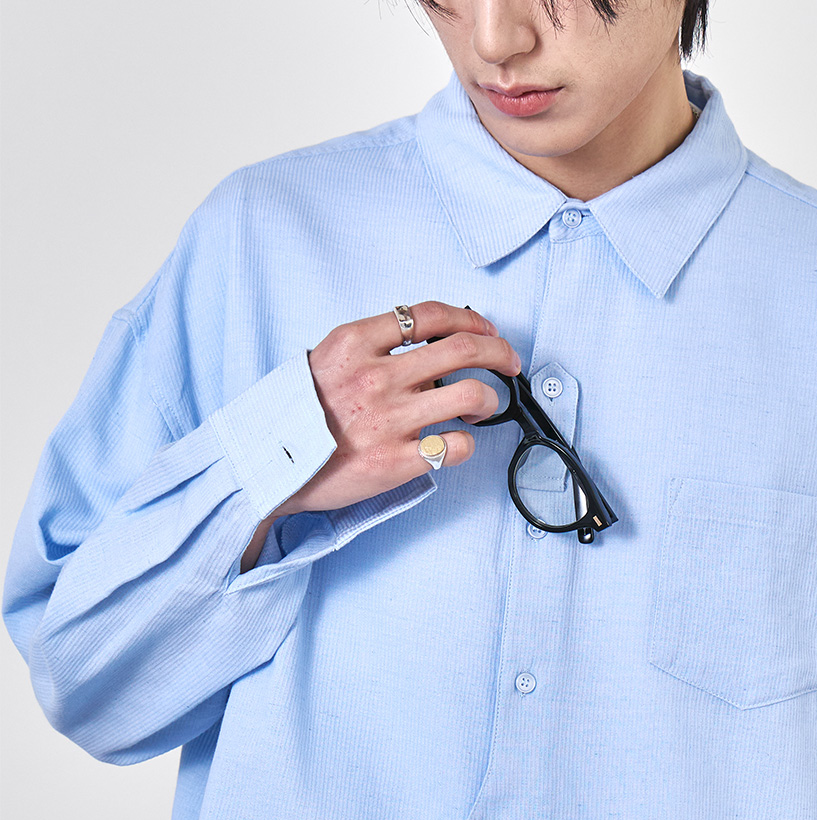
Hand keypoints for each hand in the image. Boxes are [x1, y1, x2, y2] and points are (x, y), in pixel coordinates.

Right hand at [278, 301, 519, 516]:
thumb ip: (371, 347)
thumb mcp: (323, 361)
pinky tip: (454, 443)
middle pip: (463, 348)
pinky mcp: (395, 461)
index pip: (430, 315)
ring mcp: (387, 420)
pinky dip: (466, 443)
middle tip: (509, 362)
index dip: (472, 319)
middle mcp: (375, 377)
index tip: (487, 331)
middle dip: (500, 352)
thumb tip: (425, 347)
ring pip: (472, 394)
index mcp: (355, 343)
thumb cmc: (296, 415)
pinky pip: (457, 446)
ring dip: (489, 399)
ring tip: (480, 408)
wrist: (266, 466)